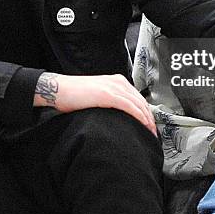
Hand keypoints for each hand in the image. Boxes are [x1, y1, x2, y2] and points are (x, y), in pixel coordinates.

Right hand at [34, 72, 156, 136]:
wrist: (60, 90)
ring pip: (138, 104)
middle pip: (141, 101)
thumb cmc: (74, 95)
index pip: (138, 97)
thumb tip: (119, 115)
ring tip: (151, 132)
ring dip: (147, 119)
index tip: (150, 124)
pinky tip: (143, 125)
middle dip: (150, 117)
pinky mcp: (108, 95)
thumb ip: (110, 100)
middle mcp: (118, 82)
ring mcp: (113, 87)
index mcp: (117, 81)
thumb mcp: (98, 94)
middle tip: (154, 132)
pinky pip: (129, 106)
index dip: (147, 111)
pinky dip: (139, 116)